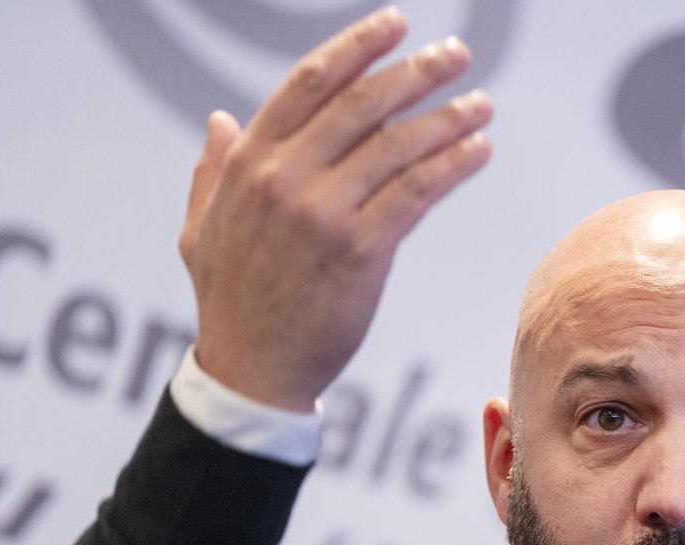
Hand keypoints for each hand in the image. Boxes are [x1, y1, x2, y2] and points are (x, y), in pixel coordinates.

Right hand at [178, 6, 492, 410]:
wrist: (253, 370)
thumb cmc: (230, 303)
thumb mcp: (202, 229)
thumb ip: (212, 171)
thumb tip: (220, 120)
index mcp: (249, 162)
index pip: (309, 83)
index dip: (356, 47)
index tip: (394, 24)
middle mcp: (284, 176)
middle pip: (362, 104)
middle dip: (416, 73)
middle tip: (457, 54)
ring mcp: (323, 211)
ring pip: (398, 146)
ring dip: (448, 118)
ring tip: (481, 104)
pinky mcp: (362, 249)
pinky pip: (417, 192)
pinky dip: (452, 166)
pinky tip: (478, 151)